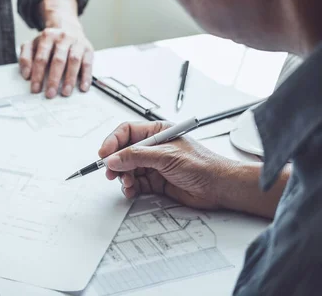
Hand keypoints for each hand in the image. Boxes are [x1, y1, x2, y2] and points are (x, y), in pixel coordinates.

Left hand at [19, 24, 93, 98]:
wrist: (68, 28)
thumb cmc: (49, 42)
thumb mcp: (33, 45)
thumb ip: (25, 58)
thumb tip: (26, 74)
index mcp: (47, 36)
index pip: (41, 58)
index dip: (37, 75)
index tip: (35, 89)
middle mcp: (63, 37)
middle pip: (58, 60)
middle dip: (54, 79)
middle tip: (50, 94)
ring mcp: (77, 42)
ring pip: (74, 61)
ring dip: (70, 78)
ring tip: (65, 92)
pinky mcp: (88, 49)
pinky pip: (88, 63)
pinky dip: (86, 76)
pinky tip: (83, 87)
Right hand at [99, 121, 237, 209]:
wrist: (220, 187)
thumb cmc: (203, 165)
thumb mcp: (166, 156)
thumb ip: (137, 157)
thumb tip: (114, 158)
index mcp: (157, 132)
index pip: (127, 132)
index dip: (113, 142)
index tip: (104, 154)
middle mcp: (154, 148)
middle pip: (124, 152)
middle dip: (116, 162)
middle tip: (110, 172)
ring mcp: (154, 165)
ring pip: (128, 169)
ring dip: (123, 177)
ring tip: (126, 183)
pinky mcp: (156, 181)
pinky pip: (136, 183)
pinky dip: (130, 187)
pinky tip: (132, 190)